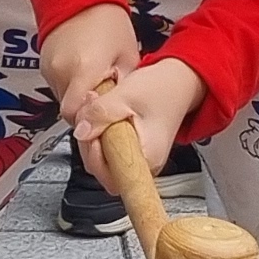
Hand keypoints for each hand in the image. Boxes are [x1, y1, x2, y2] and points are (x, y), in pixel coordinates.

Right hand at [35, 2, 140, 127]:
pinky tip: (82, 71)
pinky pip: (56, 85)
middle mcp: (61, 71)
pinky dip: (69, 84)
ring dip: (77, 96)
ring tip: (94, 80)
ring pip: (62, 98)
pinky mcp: (43, 63)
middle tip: (103, 98)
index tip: (102, 119)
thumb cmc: (108, 21)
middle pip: (69, 109)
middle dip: (86, 109)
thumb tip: (120, 110)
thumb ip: (122, 87)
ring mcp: (49, 67)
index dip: (89, 122)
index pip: (76, 116)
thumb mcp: (128, 56)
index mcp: (84, 70)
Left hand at [78, 58, 207, 183]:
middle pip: (102, 168)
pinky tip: (102, 115)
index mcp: (147, 157)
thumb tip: (81, 132)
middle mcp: (145, 164)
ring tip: (97, 110)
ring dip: (93, 134)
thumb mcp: (125, 95)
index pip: (111, 177)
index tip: (93, 134)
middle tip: (89, 114)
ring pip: (103, 159)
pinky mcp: (133, 150)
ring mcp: (139, 158)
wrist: (177, 81)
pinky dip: (100, 133)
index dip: (94, 157)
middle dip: (89, 140)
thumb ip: (100, 113)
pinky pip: (108, 150)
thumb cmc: (161, 88)